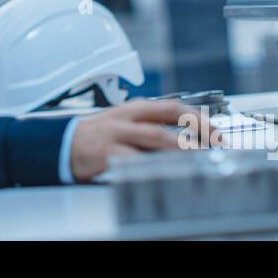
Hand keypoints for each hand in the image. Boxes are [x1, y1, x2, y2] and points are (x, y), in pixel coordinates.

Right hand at [69, 99, 212, 181]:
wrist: (63, 144)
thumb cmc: (97, 135)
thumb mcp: (124, 122)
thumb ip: (150, 126)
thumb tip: (186, 139)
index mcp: (134, 109)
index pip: (172, 106)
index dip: (197, 117)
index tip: (215, 130)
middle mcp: (128, 118)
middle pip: (169, 118)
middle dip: (196, 131)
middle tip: (215, 144)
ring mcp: (117, 135)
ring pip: (155, 138)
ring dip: (180, 148)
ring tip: (199, 157)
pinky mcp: (107, 153)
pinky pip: (134, 159)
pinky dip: (152, 164)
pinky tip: (164, 170)